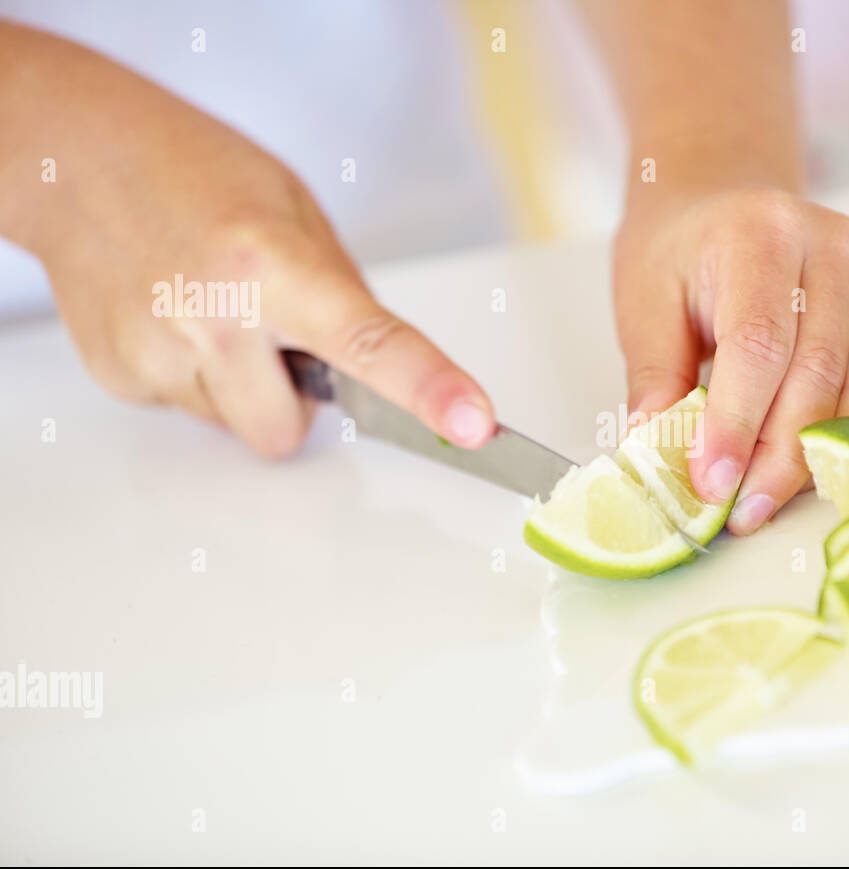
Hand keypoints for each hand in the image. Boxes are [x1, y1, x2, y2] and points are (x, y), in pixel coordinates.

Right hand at [12, 27, 493, 456]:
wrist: (75, 158)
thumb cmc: (198, 173)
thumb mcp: (296, 213)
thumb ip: (342, 296)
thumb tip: (383, 374)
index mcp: (272, 264)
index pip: (369, 344)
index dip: (428, 389)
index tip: (474, 426)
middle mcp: (213, 315)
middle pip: (285, 432)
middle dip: (294, 403)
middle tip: (272, 336)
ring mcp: (155, 352)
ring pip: (238, 428)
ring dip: (243, 389)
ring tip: (215, 312)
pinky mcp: (120, 376)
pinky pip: (191, 411)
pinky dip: (196, 378)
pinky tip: (177, 317)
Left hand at [612, 187, 848, 534]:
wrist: (722, 195)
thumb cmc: (678, 248)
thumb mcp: (643, 299)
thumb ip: (654, 376)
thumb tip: (655, 455)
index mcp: (760, 234)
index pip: (758, 343)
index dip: (736, 423)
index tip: (710, 482)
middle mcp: (829, 251)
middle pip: (816, 376)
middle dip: (776, 458)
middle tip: (738, 512)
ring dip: (810, 462)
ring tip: (762, 504)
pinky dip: (840, 444)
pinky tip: (798, 474)